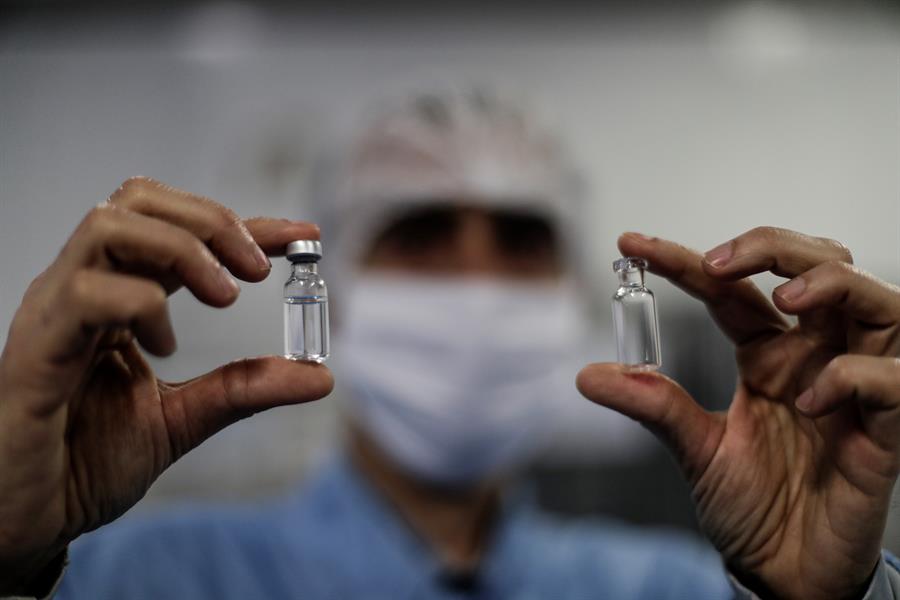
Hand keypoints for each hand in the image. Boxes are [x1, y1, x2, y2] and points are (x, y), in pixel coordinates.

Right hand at [0, 177, 332, 592]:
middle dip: (212, 221)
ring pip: (108, 224)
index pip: (179, 231)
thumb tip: (320, 375)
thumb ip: (243, 390)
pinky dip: (141, 305)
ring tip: (225, 295)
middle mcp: (81, 289)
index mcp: (115, 298)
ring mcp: (52, 312)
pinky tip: (165, 347)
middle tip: (259, 270)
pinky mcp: (34, 348)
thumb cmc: (84, 463)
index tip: (302, 234)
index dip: (244, 224)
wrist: (25, 522)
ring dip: (183, 249)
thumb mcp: (182, 420)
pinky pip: (84, 293)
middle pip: (138, 201)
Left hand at [577, 227, 899, 599]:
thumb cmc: (750, 507)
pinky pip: (890, 379)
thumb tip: (586, 375)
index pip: (733, 288)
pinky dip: (852, 375)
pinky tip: (807, 401)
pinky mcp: (885, 430)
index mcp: (768, 356)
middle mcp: (814, 357)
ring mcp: (853, 388)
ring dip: (831, 284)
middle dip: (774, 246)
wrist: (783, 572)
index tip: (631, 245)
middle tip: (719, 261)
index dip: (685, 260)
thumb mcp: (694, 448)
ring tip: (783, 300)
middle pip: (817, 266)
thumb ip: (653, 405)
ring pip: (874, 301)